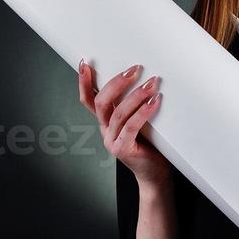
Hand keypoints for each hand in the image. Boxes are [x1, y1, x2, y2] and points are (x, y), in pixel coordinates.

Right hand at [78, 59, 171, 189]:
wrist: (154, 175)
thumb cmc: (150, 146)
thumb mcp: (139, 122)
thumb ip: (135, 105)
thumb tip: (146, 77)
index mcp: (105, 122)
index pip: (88, 100)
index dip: (83, 82)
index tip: (85, 63)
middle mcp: (105, 130)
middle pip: (101, 102)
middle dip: (117, 82)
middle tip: (135, 69)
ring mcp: (112, 141)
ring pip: (118, 113)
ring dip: (136, 95)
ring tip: (152, 83)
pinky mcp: (123, 149)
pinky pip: (131, 126)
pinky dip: (143, 111)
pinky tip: (154, 102)